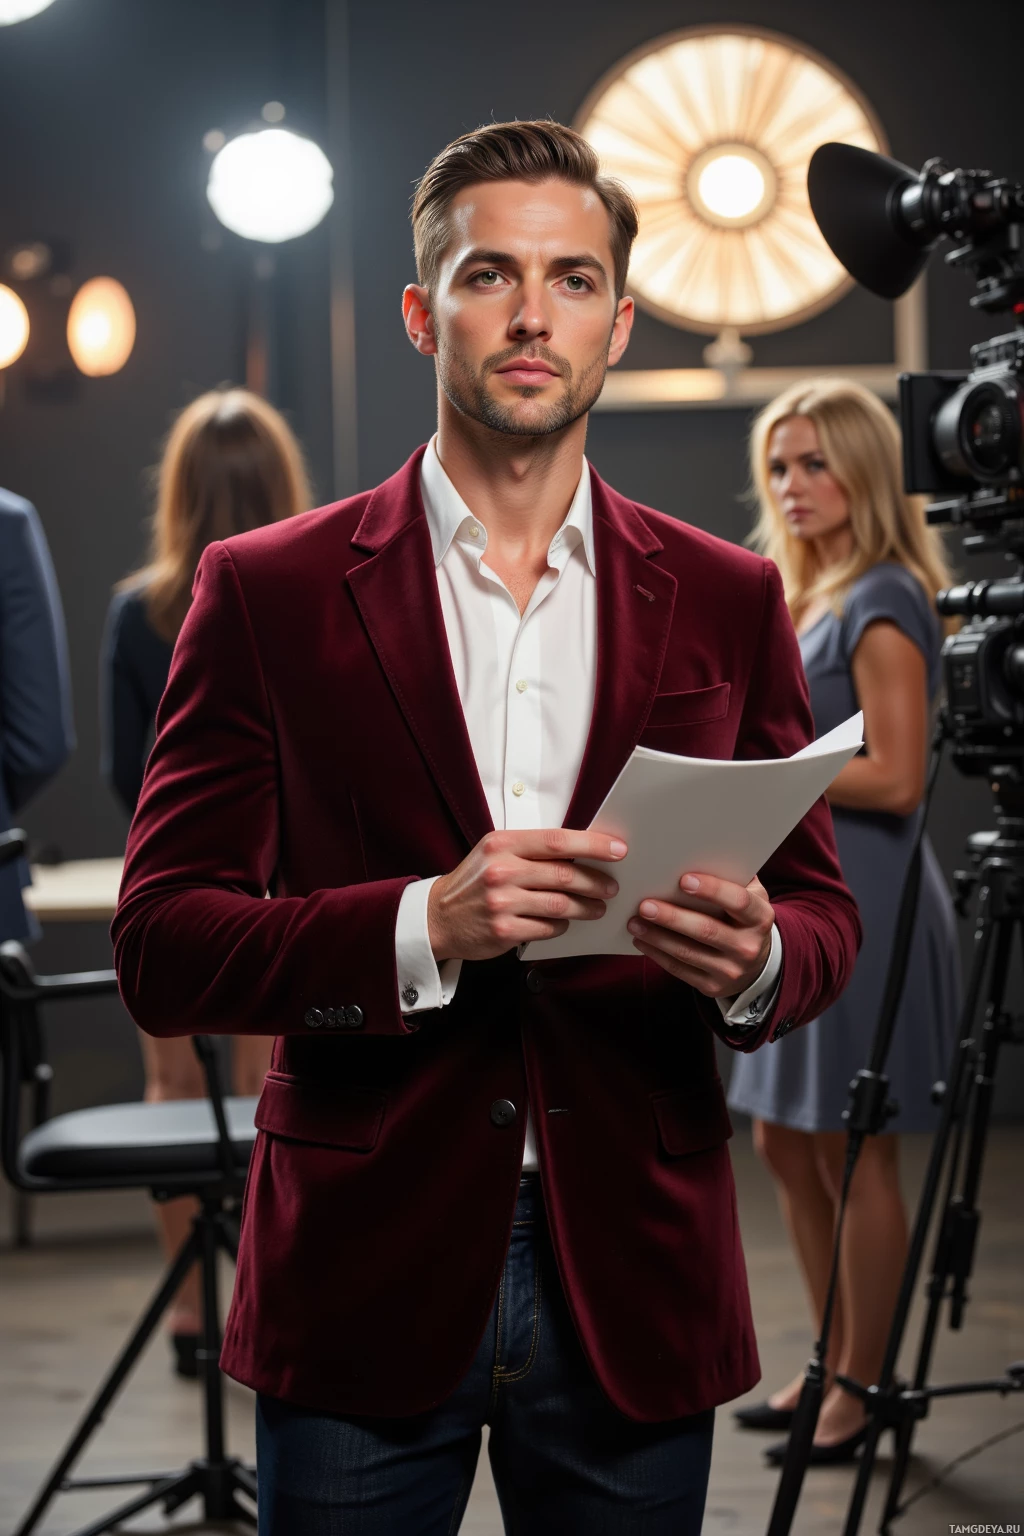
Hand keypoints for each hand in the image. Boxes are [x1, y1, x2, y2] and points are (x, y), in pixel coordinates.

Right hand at [427, 828, 626, 962]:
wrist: (437, 917)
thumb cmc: (473, 882)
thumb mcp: (495, 853)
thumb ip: (531, 850)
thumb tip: (581, 852)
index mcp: (503, 844)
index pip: (557, 840)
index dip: (593, 845)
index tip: (618, 850)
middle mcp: (502, 871)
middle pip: (565, 875)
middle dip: (596, 882)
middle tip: (611, 887)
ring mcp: (502, 902)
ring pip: (561, 904)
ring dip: (586, 908)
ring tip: (597, 908)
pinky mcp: (504, 930)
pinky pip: (548, 928)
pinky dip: (561, 926)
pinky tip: (564, 923)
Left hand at [627, 872, 773, 999]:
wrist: (756, 963)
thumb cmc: (744, 917)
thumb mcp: (751, 896)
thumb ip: (733, 876)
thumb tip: (697, 852)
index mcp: (760, 917)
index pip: (738, 902)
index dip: (712, 890)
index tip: (683, 879)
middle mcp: (748, 946)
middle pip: (707, 930)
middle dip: (673, 917)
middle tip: (645, 904)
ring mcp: (731, 970)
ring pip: (688, 953)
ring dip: (657, 937)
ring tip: (634, 922)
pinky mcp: (712, 986)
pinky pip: (679, 970)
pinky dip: (657, 955)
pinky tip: (641, 940)